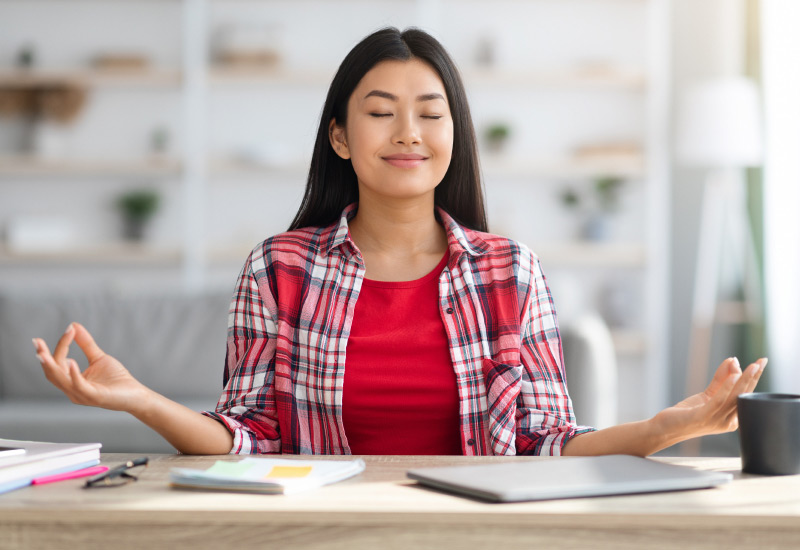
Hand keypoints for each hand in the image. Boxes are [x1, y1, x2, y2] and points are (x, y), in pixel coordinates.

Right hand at [33, 322, 150, 413]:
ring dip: (51, 366)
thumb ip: (86, 344)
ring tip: (42, 352)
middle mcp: (73, 390)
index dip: (61, 346)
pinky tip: (71, 362)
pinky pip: (79, 386)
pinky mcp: (94, 396)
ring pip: (60, 380)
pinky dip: (73, 374)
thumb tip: (73, 325)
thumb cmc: (117, 379)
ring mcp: (82, 395)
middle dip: (43, 358)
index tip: (69, 329)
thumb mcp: (98, 358)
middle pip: (53, 372)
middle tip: (36, 342)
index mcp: (72, 382)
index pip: (58, 363)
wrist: (135, 395)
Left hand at [653, 357, 766, 444]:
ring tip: (752, 366)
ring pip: (735, 398)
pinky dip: (727, 388)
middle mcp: (727, 422)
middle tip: (761, 361)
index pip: (746, 395)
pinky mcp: (702, 417)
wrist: (666, 428)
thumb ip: (720, 380)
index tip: (761, 362)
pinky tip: (733, 377)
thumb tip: (733, 361)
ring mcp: (716, 421)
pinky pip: (718, 401)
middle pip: (744, 396)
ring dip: (744, 380)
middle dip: (754, 377)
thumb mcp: (707, 395)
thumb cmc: (688, 413)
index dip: (754, 378)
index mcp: (731, 418)